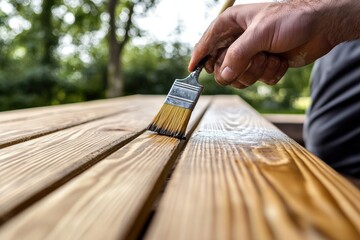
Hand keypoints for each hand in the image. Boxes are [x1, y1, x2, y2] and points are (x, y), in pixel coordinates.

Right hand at [188, 0, 359, 88]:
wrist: (321, 27)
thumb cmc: (290, 20)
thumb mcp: (260, 34)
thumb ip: (238, 55)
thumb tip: (222, 76)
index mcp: (232, 25)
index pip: (207, 42)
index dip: (199, 57)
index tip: (192, 71)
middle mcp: (238, 41)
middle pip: (221, 67)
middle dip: (237, 68)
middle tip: (249, 61)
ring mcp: (251, 55)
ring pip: (239, 77)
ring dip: (257, 71)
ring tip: (270, 57)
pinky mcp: (264, 65)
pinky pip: (258, 80)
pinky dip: (270, 73)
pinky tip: (280, 60)